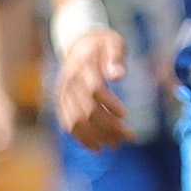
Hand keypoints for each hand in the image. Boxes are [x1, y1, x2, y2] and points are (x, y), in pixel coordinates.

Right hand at [54, 29, 131, 148]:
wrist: (80, 42)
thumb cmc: (103, 44)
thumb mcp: (114, 43)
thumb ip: (116, 57)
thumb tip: (118, 75)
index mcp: (82, 66)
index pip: (94, 90)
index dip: (109, 104)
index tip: (126, 115)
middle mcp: (69, 82)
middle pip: (87, 110)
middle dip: (109, 126)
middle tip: (129, 136)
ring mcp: (63, 93)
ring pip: (77, 121)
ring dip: (97, 136)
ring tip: (116, 144)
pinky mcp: (61, 102)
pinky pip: (68, 124)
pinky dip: (81, 138)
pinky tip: (96, 147)